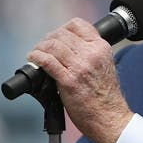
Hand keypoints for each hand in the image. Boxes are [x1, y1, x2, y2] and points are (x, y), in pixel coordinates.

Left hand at [28, 18, 133, 142]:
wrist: (109, 117)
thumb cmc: (105, 97)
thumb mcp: (104, 66)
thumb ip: (90, 53)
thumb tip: (67, 48)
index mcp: (101, 48)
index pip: (78, 24)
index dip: (63, 28)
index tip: (56, 36)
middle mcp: (91, 53)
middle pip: (61, 34)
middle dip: (48, 39)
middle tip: (42, 47)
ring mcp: (80, 66)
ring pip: (52, 45)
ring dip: (40, 47)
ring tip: (36, 53)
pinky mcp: (69, 80)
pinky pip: (47, 61)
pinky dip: (36, 57)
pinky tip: (33, 59)